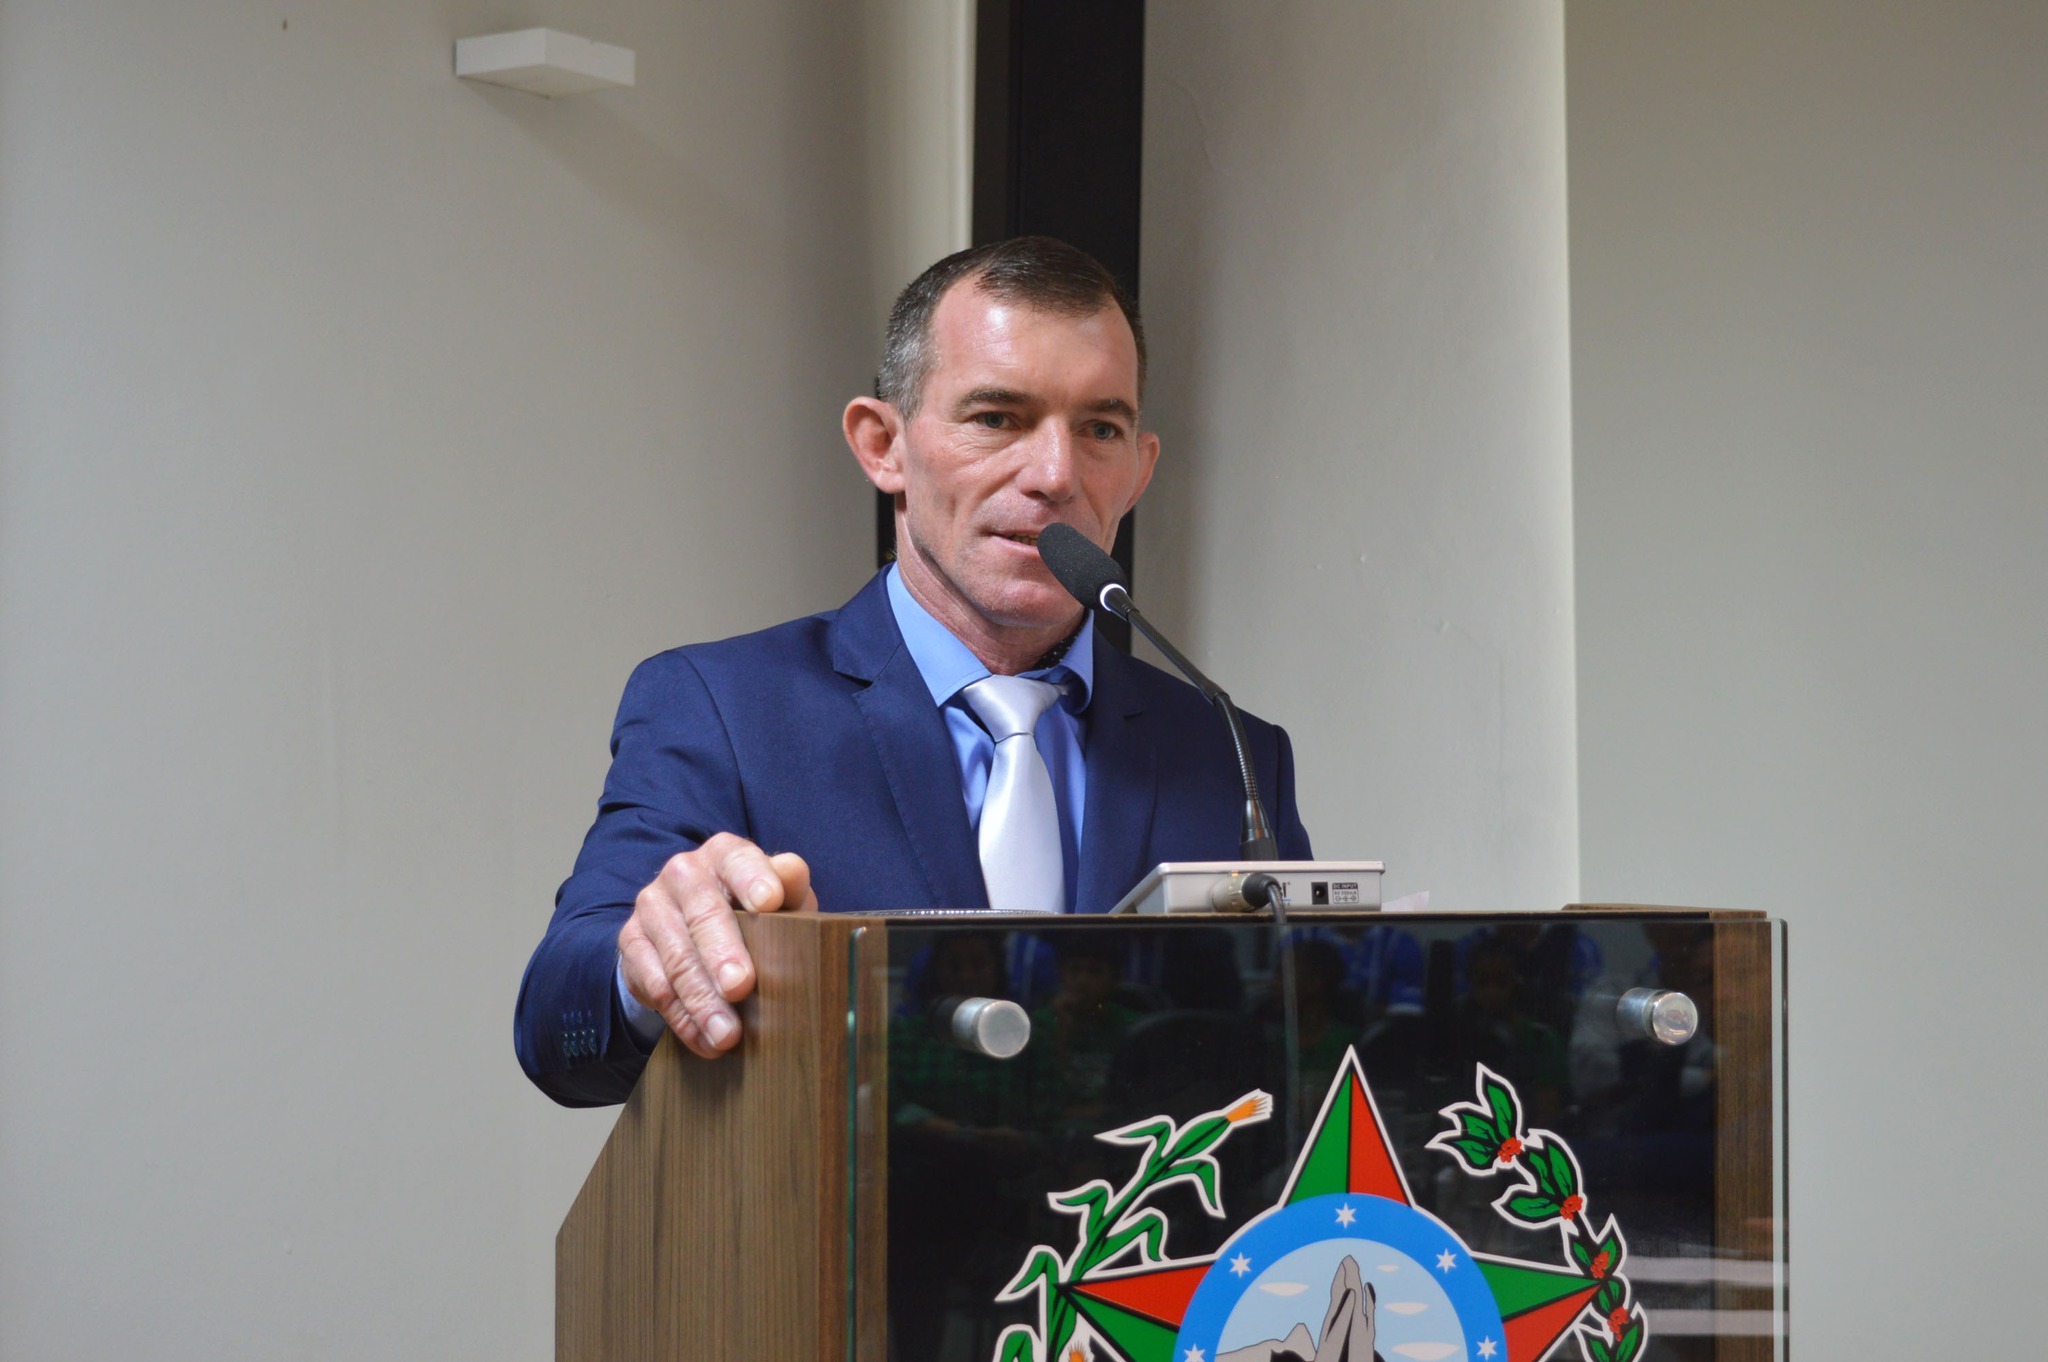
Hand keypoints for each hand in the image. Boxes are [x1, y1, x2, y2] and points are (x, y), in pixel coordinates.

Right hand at [616, 833, 814, 1058]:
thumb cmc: (754, 913)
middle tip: (741, 986)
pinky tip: (704, 1041)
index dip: (754, 879)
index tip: (769, 902)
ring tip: (727, 1035)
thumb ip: (790, 887)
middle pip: (704, 914)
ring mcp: (652, 905)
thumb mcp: (780, 899)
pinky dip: (682, 1019)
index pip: (740, 860)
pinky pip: (654, 985)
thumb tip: (791, 871)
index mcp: (725, 854)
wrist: (695, 928)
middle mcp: (684, 872)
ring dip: (702, 1001)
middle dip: (723, 954)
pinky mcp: (631, 942)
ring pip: (677, 957)